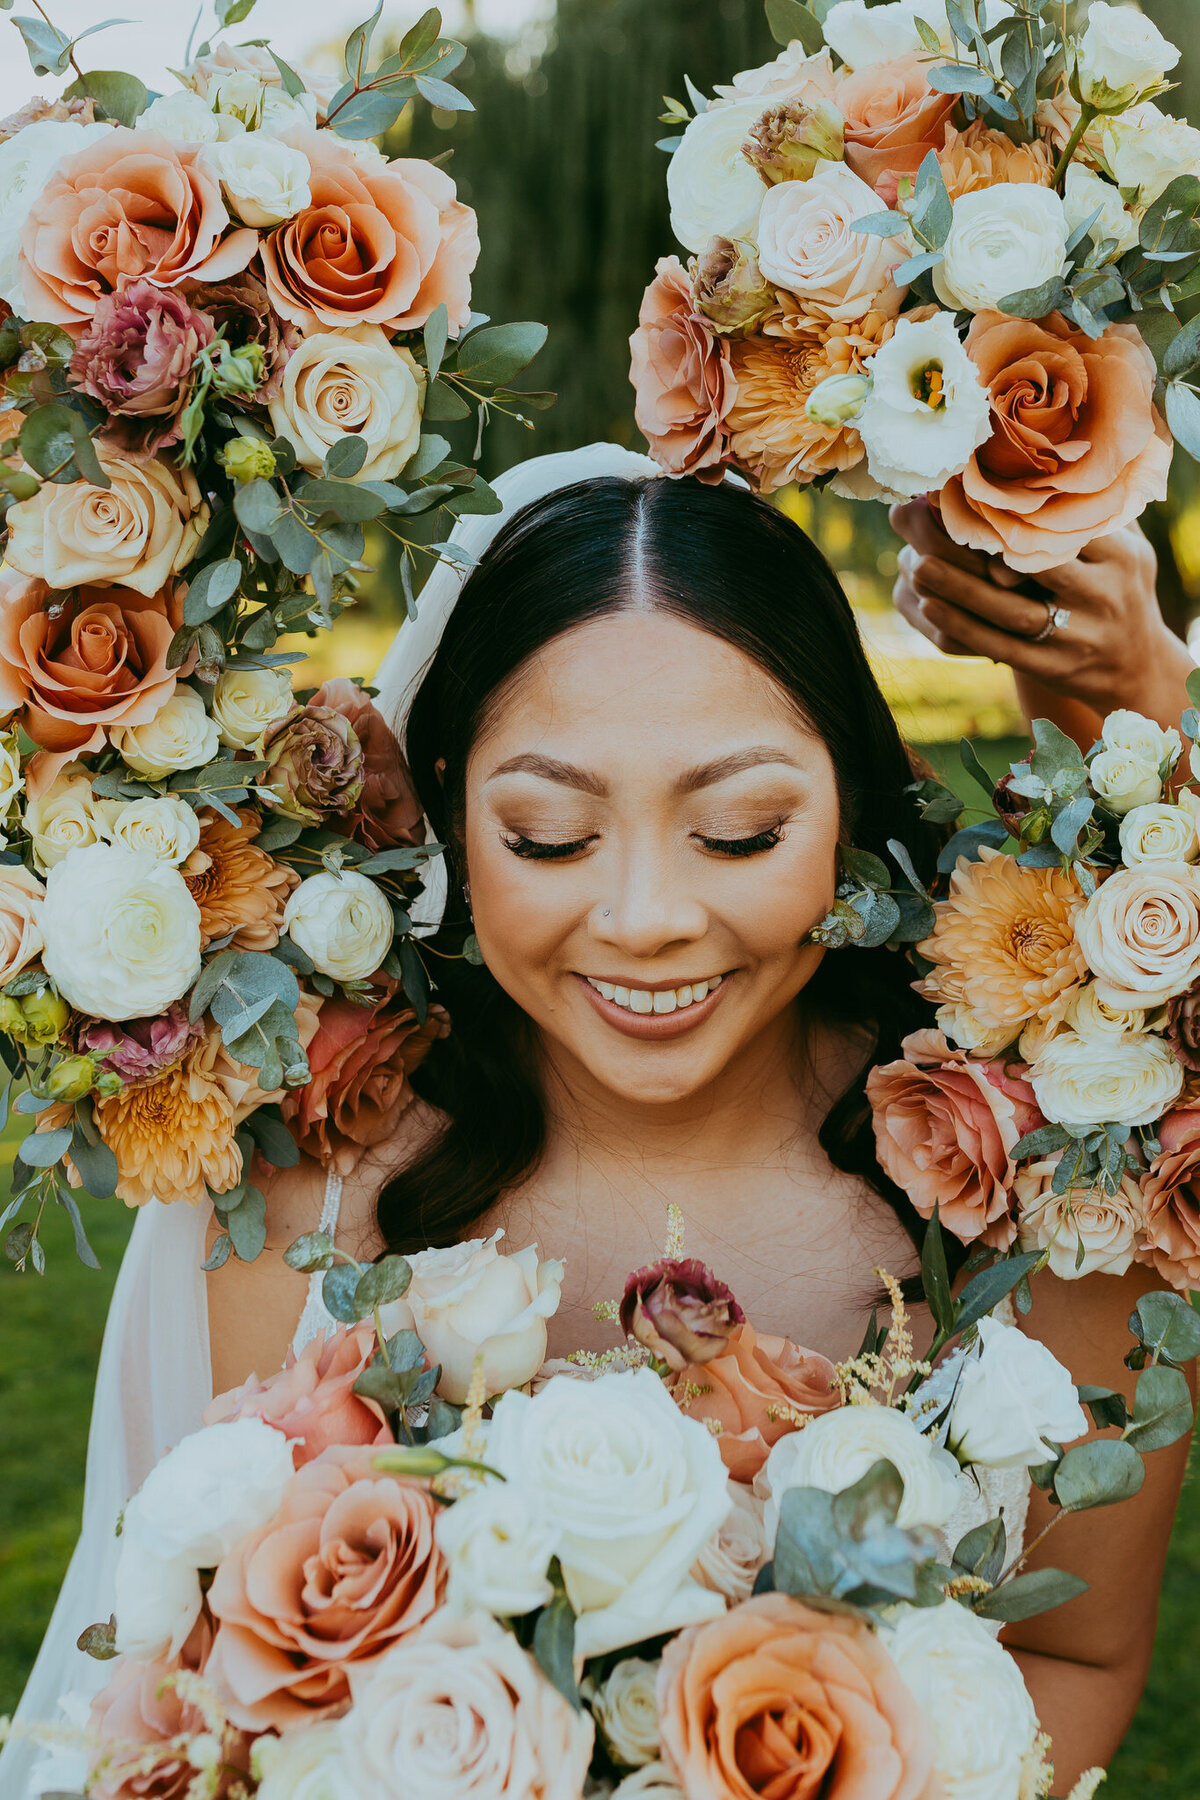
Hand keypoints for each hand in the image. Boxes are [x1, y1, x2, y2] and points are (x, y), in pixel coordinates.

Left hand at [890, 499, 1194, 731]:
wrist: (1136, 664)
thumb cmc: (1119, 587)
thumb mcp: (1126, 546)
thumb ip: (1092, 510)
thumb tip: (1042, 463)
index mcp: (1121, 556)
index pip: (1064, 525)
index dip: (1015, 507)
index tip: (971, 484)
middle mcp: (1102, 595)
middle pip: (1035, 565)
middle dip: (982, 542)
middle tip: (933, 518)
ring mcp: (1077, 635)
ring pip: (1012, 610)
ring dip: (960, 588)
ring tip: (917, 565)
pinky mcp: (1052, 666)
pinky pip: (1001, 646)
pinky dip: (964, 626)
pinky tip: (930, 606)